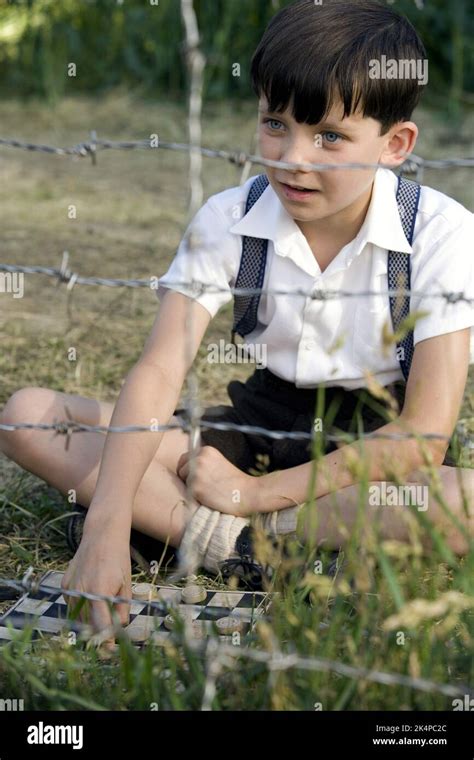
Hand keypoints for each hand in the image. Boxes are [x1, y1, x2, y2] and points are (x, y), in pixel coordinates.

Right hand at [61, 516, 131, 647]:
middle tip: (107, 641)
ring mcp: (71, 588)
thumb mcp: (126, 583)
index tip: (110, 652)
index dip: (106, 641)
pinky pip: (72, 605)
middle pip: (87, 624)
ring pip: (77, 617)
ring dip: (87, 623)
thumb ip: (122, 607)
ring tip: (100, 621)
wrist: (101, 535)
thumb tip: (119, 627)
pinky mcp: (65, 584)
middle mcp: (82, 591)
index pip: (101, 626)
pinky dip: (80, 609)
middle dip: (97, 634)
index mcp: (100, 591)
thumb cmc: (118, 558)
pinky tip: (90, 601)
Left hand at [176, 445, 257, 516]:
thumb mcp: (219, 463)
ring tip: (208, 491)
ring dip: (191, 487)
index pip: (185, 459)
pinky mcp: (195, 487)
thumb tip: (186, 467)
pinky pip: (188, 492)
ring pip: (183, 481)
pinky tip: (209, 497)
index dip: (188, 469)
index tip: (198, 477)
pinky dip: (196, 496)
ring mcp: (195, 472)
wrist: (248, 493)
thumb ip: (204, 462)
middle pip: (180, 469)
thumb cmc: (235, 481)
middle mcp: (198, 458)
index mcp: (205, 450)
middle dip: (187, 477)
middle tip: (203, 486)